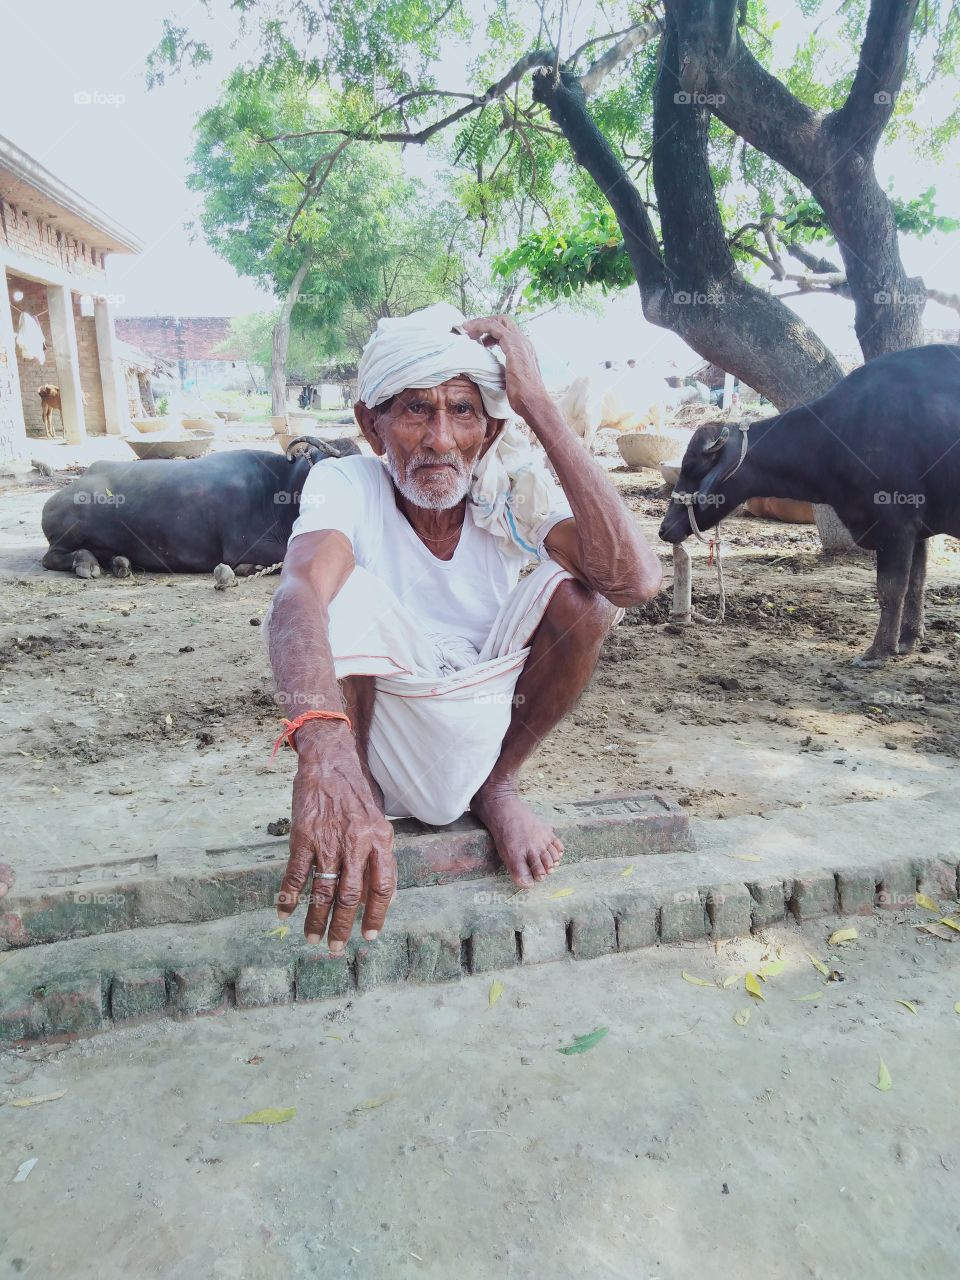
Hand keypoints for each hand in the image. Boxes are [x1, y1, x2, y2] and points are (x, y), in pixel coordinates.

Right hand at [277, 751, 395, 951]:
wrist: (330, 760)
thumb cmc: (356, 791)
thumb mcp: (378, 820)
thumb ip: (379, 854)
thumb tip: (376, 894)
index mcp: (380, 840)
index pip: (383, 887)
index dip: (377, 914)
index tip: (369, 935)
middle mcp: (356, 844)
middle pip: (351, 896)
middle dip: (343, 927)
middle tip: (337, 948)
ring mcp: (328, 841)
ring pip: (323, 891)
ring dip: (317, 919)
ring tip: (313, 938)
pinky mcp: (303, 836)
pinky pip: (296, 874)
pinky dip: (289, 897)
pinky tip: (284, 912)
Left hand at [461, 315, 549, 421]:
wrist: (533, 401)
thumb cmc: (523, 397)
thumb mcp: (512, 379)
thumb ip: (506, 371)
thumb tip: (495, 373)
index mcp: (524, 349)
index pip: (507, 331)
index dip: (491, 331)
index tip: (478, 339)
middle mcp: (523, 342)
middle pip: (503, 321)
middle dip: (485, 322)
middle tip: (470, 331)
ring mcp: (519, 342)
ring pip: (498, 321)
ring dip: (480, 323)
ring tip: (467, 330)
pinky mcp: (513, 345)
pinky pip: (494, 327)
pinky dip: (481, 326)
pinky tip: (470, 332)